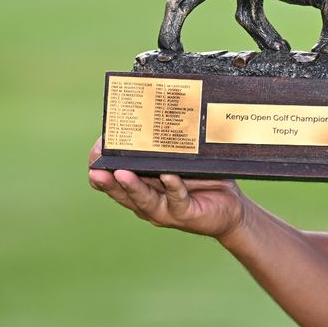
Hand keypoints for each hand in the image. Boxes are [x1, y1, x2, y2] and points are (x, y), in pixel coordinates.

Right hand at [88, 136, 247, 239]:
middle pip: (120, 191)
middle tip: (95, 168)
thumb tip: (156, 112)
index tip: (97, 150)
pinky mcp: (184, 214)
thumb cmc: (205, 182)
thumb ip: (166, 150)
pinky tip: (168, 175)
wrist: (233, 210)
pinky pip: (177, 199)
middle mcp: (147, 201)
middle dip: (106, 179)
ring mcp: (164, 210)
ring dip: (131, 186)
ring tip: (120, 173)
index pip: (113, 179)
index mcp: (142, 187)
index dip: (102, 166)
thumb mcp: (181, 163)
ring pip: (143, 199)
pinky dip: (172, 186)